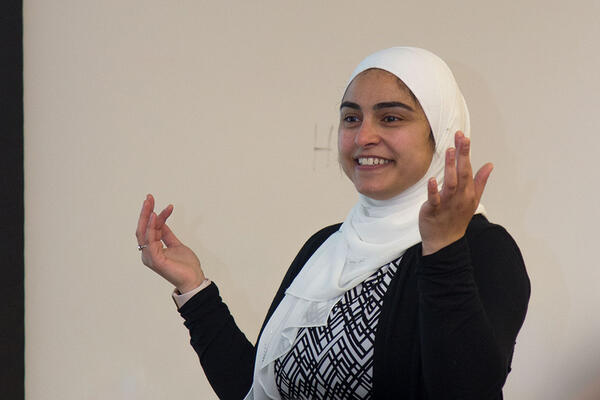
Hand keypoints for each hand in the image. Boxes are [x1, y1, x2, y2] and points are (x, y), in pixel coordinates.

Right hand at [135, 194, 205, 292]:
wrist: (194, 279)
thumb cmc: (186, 265)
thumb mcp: (176, 244)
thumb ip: (167, 234)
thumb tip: (161, 221)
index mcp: (152, 250)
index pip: (150, 229)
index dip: (153, 215)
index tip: (159, 203)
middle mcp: (148, 253)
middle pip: (143, 229)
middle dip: (145, 212)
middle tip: (149, 197)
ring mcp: (150, 257)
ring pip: (144, 232)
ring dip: (147, 215)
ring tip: (151, 202)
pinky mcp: (155, 260)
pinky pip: (150, 241)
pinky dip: (151, 227)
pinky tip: (155, 216)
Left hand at [419, 131, 492, 254]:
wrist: (445, 242)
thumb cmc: (457, 218)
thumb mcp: (472, 199)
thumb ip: (480, 181)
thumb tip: (490, 165)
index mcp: (468, 192)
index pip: (468, 168)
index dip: (466, 152)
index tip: (464, 136)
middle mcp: (460, 196)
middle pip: (462, 172)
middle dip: (462, 154)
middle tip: (461, 137)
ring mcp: (447, 203)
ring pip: (450, 183)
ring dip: (450, 167)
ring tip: (449, 151)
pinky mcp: (433, 211)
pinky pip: (434, 199)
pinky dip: (433, 190)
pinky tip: (432, 179)